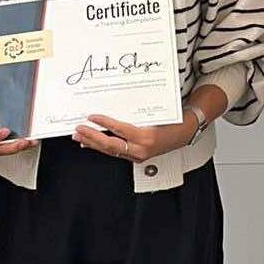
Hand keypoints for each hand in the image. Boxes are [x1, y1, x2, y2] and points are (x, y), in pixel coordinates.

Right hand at [0, 94, 34, 154]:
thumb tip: (10, 86)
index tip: (6, 131)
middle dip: (11, 147)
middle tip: (23, 142)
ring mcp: (0, 135)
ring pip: (7, 148)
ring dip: (20, 147)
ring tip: (32, 141)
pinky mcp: (10, 136)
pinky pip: (15, 143)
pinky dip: (25, 143)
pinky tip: (33, 139)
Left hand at [72, 113, 194, 162]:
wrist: (184, 133)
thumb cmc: (172, 121)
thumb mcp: (153, 113)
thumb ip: (134, 112)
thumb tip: (112, 106)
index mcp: (146, 137)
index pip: (119, 129)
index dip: (104, 123)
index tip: (92, 117)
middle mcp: (140, 149)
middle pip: (110, 145)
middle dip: (92, 137)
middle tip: (79, 129)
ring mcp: (137, 156)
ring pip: (110, 151)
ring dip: (93, 143)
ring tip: (79, 136)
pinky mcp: (135, 158)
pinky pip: (115, 153)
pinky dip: (102, 147)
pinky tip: (92, 143)